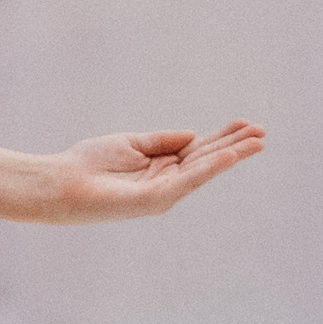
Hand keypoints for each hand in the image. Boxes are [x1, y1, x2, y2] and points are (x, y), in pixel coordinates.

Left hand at [41, 120, 265, 222]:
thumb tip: (193, 135)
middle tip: (263, 132)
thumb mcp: (130, 143)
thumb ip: (161, 140)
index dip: (223, 137)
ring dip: (231, 155)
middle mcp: (166, 182)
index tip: (246, 123)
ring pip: (203, 171)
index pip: (199, 150)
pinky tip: (228, 155)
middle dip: (235, 146)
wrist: (59, 183)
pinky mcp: (153, 200)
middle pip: (207, 160)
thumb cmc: (88, 164)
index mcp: (161, 167)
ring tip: (257, 142)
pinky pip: (186, 181)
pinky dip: (209, 168)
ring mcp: (162, 193)